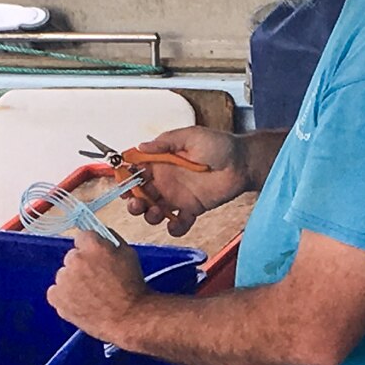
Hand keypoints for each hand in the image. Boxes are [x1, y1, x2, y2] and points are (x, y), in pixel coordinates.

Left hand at [46, 230, 152, 345]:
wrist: (130, 318)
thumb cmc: (132, 287)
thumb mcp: (128, 254)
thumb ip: (110, 239)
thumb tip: (99, 233)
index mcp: (92, 246)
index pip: (83, 237)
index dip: (91, 249)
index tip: (96, 259)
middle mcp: (75, 259)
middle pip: (73, 257)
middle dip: (82, 266)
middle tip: (97, 281)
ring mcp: (64, 279)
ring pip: (64, 275)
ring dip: (73, 282)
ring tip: (92, 295)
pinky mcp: (57, 298)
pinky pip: (55, 292)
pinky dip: (64, 297)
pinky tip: (81, 303)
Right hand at [124, 125, 244, 231]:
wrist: (242, 163)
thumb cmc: (219, 145)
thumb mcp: (190, 136)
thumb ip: (165, 141)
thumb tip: (141, 146)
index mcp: (161, 162)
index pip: (136, 171)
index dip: (126, 178)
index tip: (122, 183)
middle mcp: (166, 180)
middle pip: (141, 195)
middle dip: (134, 201)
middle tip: (137, 203)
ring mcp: (178, 196)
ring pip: (155, 211)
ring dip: (150, 215)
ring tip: (156, 212)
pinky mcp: (192, 209)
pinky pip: (179, 223)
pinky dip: (175, 228)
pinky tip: (177, 223)